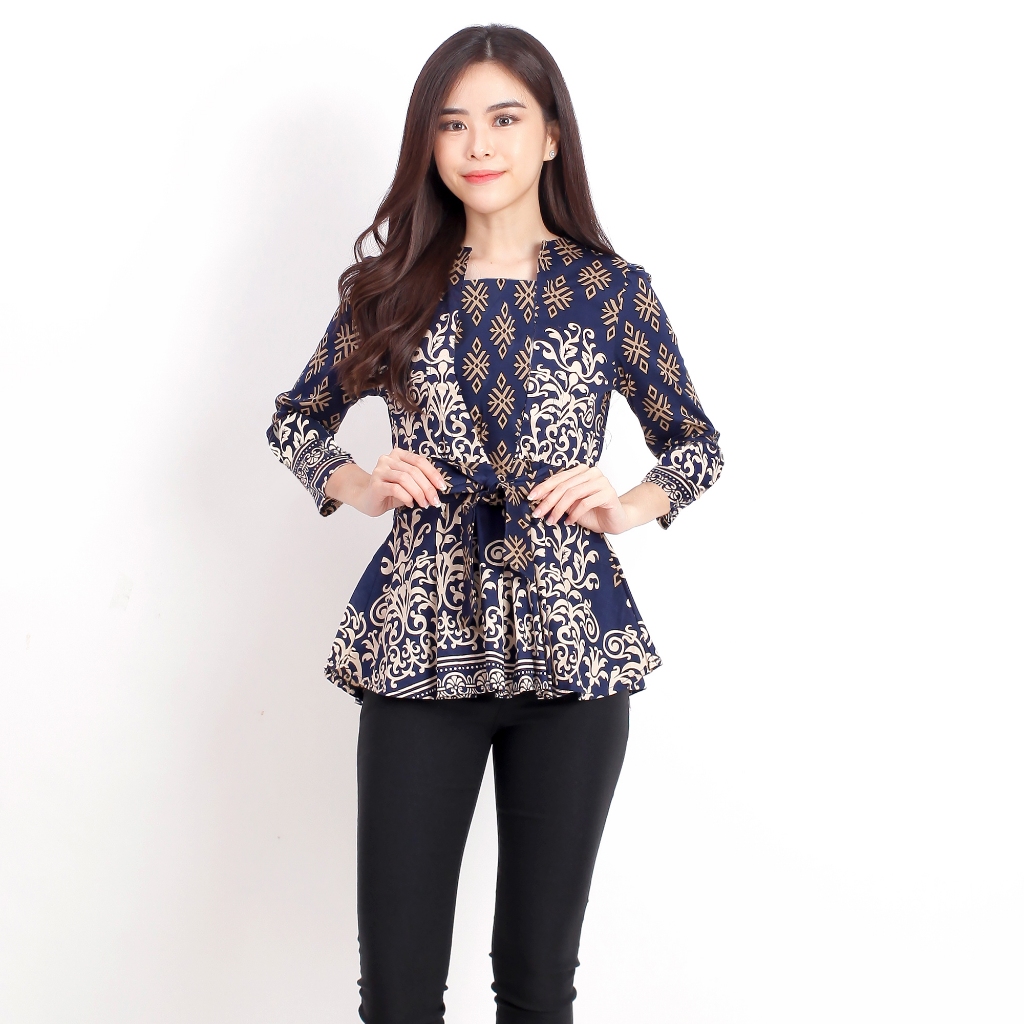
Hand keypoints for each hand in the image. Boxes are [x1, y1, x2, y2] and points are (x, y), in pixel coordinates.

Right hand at [325, 447, 446, 517]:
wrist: (367, 500)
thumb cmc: (390, 492)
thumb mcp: (408, 484)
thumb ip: (420, 480)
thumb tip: (439, 487)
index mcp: (398, 454)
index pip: (419, 461)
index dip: (433, 474)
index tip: (442, 487)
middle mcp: (387, 459)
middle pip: (413, 471)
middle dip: (427, 487)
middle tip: (435, 501)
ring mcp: (379, 471)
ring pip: (405, 479)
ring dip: (418, 493)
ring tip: (424, 504)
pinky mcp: (375, 484)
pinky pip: (395, 488)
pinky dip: (406, 497)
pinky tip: (410, 504)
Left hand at [527, 465, 632, 534]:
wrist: (616, 520)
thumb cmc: (593, 512)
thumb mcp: (571, 504)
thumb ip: (558, 498)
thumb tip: (537, 498)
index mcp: (581, 471)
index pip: (558, 478)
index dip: (543, 487)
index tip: (531, 498)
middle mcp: (592, 472)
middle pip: (564, 486)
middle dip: (548, 501)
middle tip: (538, 513)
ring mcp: (601, 482)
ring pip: (573, 493)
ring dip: (559, 509)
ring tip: (551, 521)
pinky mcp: (608, 493)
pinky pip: (586, 502)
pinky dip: (574, 513)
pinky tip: (569, 522)